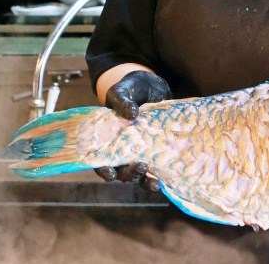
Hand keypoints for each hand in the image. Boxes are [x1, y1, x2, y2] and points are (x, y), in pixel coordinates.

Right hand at [94, 70, 170, 188]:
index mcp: (106, 140)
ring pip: (139, 175)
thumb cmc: (128, 90)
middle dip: (130, 175)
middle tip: (140, 167)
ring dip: (145, 181)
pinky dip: (160, 175)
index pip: (101, 161)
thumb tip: (131, 114)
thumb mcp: (120, 92)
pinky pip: (156, 167)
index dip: (104, 170)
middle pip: (122, 172)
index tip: (111, 173)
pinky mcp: (155, 150)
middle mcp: (122, 151)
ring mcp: (139, 152)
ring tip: (155, 183)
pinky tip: (167, 178)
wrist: (148, 86)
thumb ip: (122, 102)